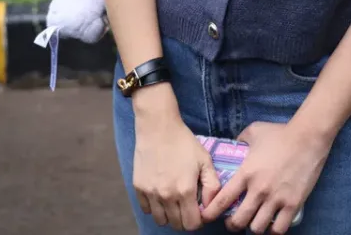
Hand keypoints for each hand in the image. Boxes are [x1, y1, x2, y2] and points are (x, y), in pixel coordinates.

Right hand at [133, 106, 220, 230]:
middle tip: (186, 204)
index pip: (191, 224)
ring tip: (172, 200)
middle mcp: (167, 196)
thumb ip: (212, 185)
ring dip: (168, 215)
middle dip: (184, 218)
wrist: (158, 127)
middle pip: (176, 225)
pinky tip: (160, 193)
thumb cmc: (183, 142)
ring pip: (160, 220)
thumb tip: (209, 206)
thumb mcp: (205, 160)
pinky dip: (154, 206)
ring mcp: (151, 193)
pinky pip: (146, 209)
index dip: (197, 220)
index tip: (197, 210)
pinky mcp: (138, 187)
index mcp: (185, 190)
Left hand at [201, 121, 331, 234]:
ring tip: (254, 221)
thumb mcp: (254, 131)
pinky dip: (273, 230)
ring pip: (257, 228)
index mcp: (246, 173)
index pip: (223, 199)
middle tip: (233, 221)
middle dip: (232, 224)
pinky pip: (279, 229)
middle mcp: (259, 190)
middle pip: (239, 221)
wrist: (307, 137)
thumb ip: (240, 140)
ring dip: (253, 227)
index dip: (211, 212)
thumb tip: (234, 145)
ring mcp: (276, 199)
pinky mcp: (293, 204)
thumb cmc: (279, 133)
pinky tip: (272, 223)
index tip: (206, 216)